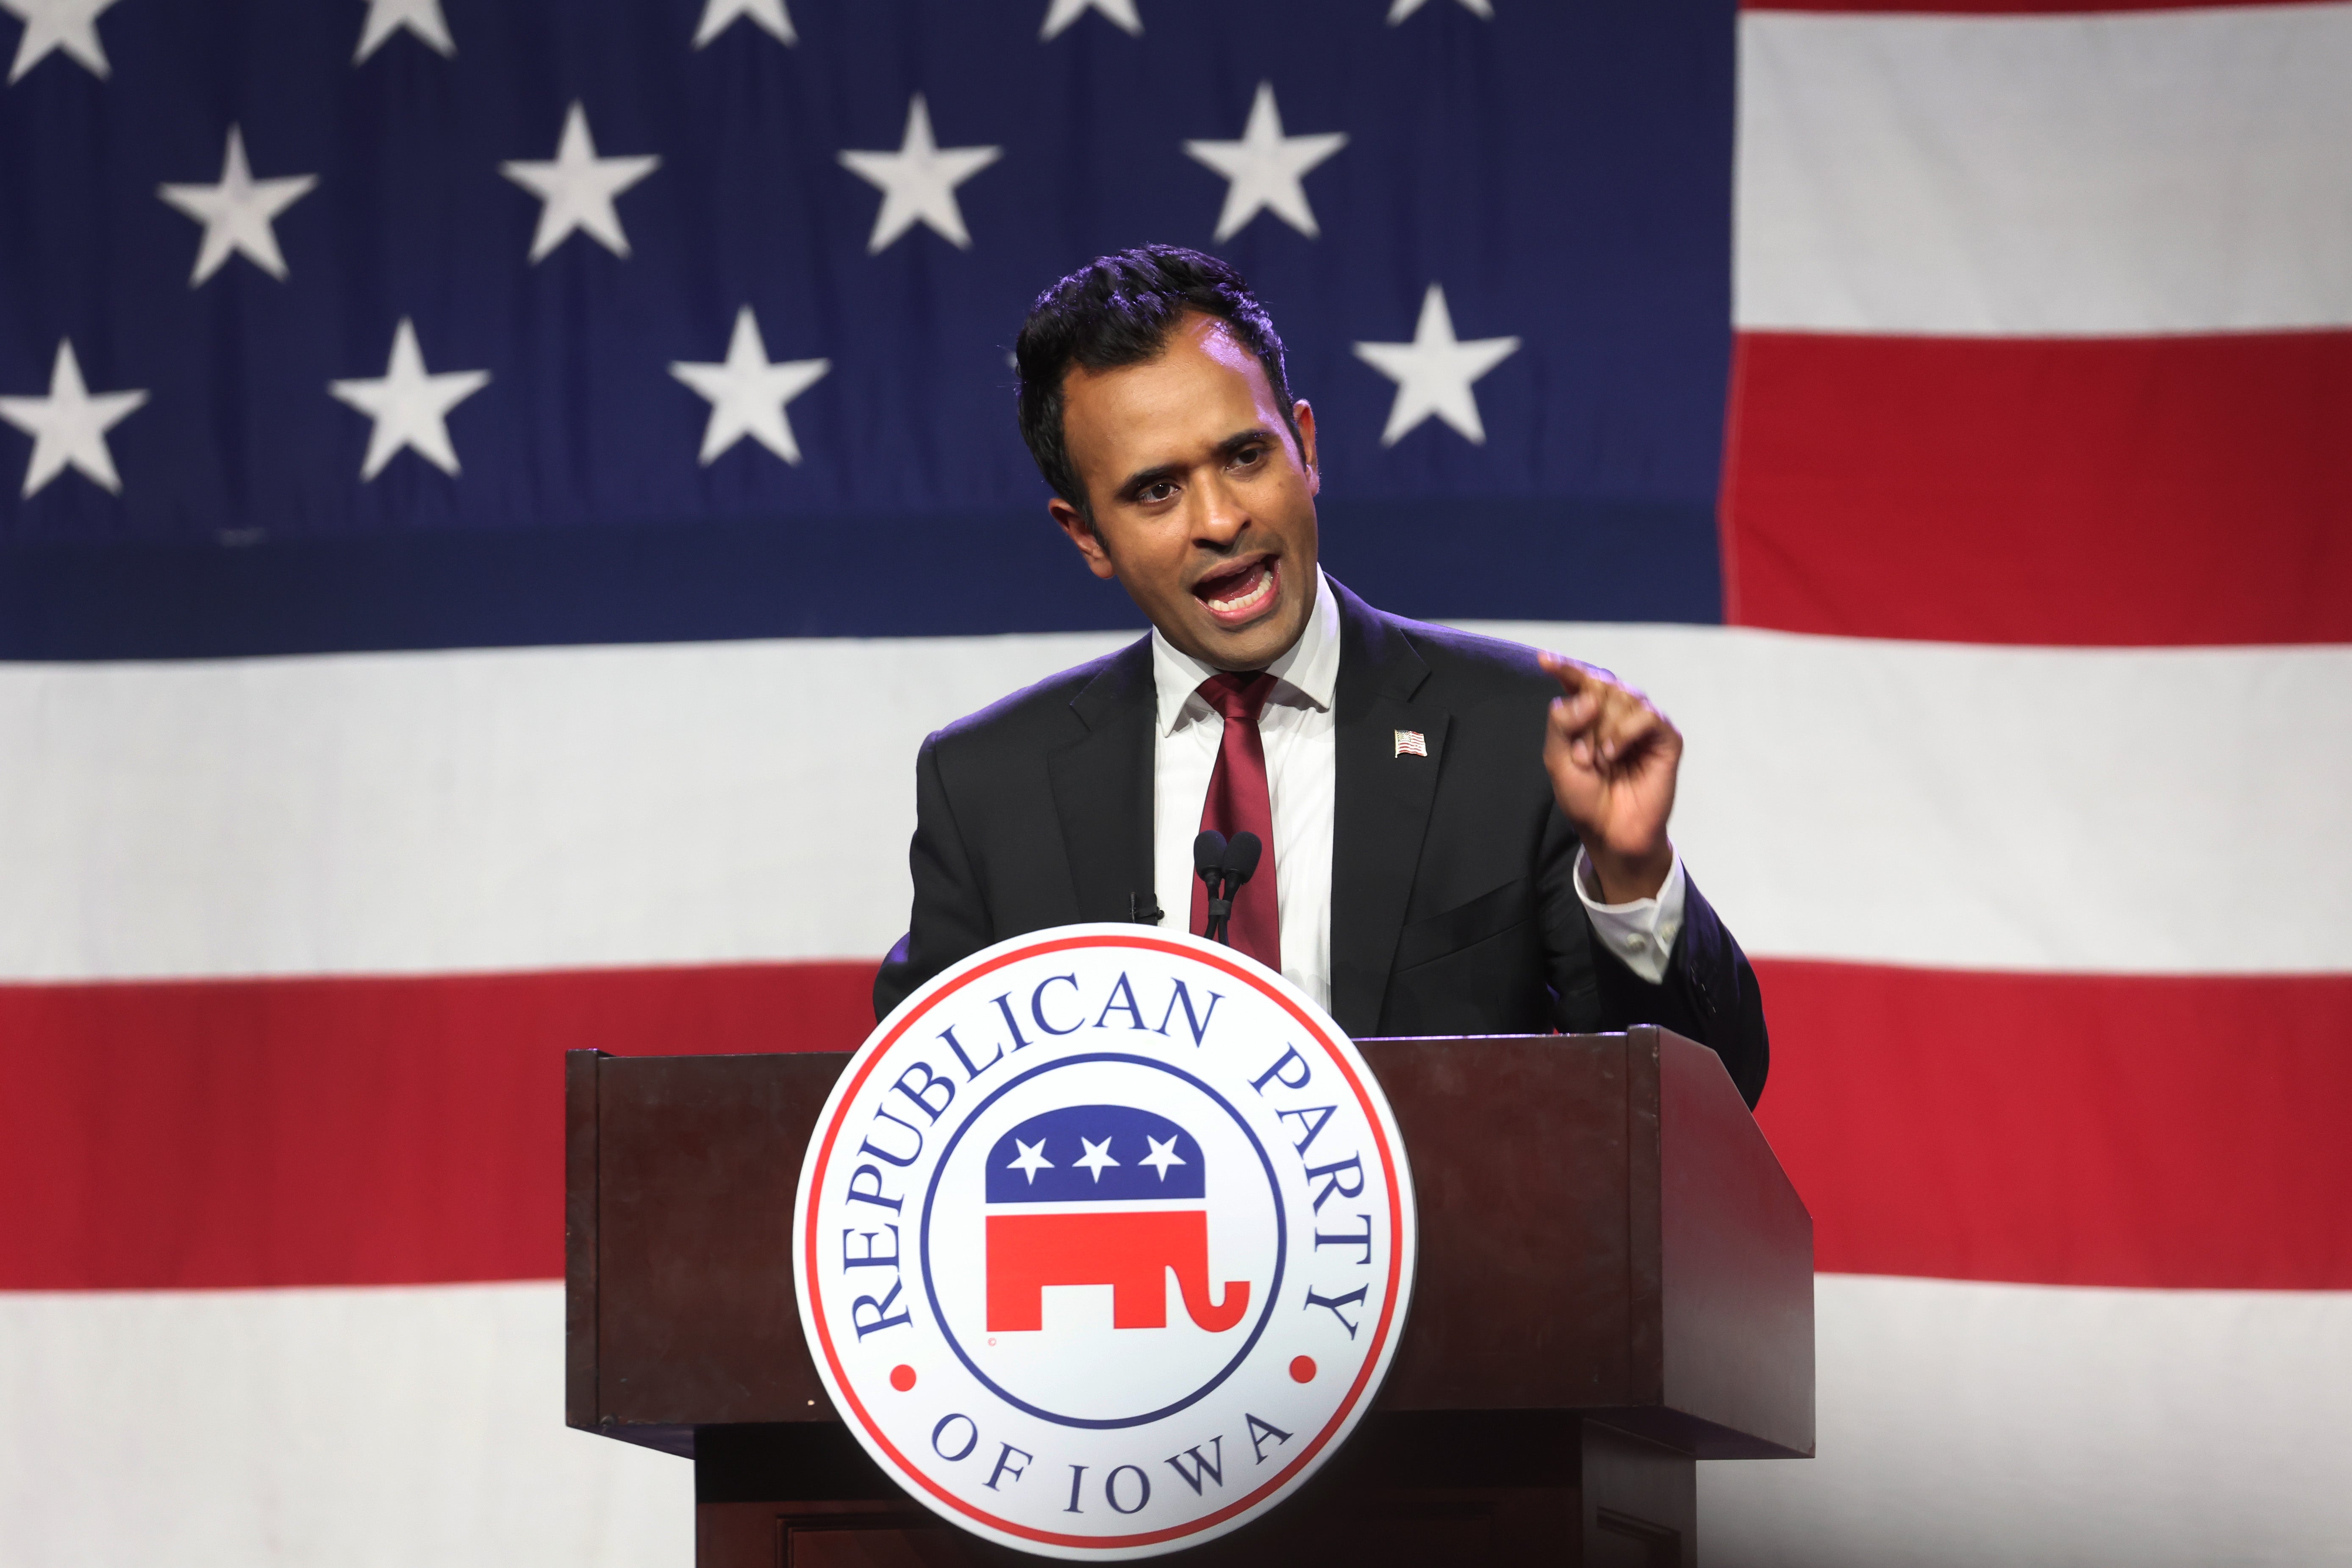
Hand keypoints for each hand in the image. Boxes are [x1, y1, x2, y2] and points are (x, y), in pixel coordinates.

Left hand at [1538, 653, 1680, 901]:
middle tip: (1582, 754)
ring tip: (1599, 760)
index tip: (1545, 660)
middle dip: (1585, 718)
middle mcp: (1618, 713)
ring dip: (1603, 730)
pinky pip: (1647, 714)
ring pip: (1623, 696)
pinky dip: (1625, 731)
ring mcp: (1643, 724)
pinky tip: (1613, 754)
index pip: (1579, 681)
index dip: (1565, 667)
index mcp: (1590, 715)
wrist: (1610, 832)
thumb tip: (1588, 696)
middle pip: (1600, 685)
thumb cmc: (1585, 798)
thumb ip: (1561, 723)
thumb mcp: (1558, 760)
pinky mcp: (1666, 738)